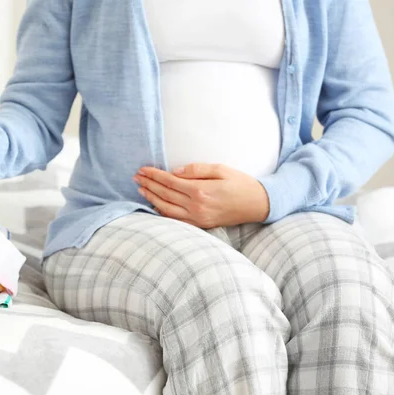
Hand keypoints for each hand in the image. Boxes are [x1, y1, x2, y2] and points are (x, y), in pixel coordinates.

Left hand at [133, 164, 269, 228]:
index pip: (170, 181)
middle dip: (149, 185)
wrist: (257, 205)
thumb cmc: (240, 184)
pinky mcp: (200, 225)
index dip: (154, 175)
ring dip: (152, 198)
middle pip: (165, 195)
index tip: (143, 169)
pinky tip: (155, 204)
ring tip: (141, 189)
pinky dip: (163, 212)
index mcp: (201, 191)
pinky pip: (176, 220)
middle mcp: (196, 207)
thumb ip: (196, 169)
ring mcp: (197, 218)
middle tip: (136, 177)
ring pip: (166, 209)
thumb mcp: (221, 169)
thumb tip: (174, 172)